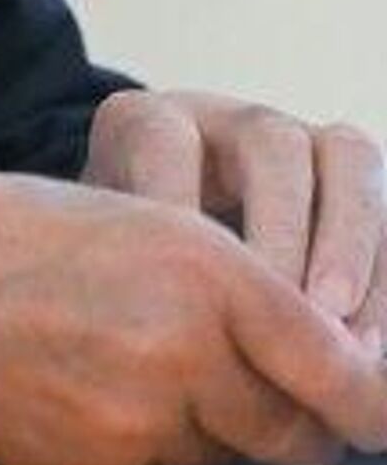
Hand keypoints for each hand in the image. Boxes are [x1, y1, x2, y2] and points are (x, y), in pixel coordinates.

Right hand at [0, 173, 386, 464]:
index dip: (369, 398)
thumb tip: (310, 351)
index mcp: (201, 263)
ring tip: (131, 367)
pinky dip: (147, 446)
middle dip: (294, 423)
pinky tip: (89, 392)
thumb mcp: (126, 219)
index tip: (372, 407)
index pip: (340, 367)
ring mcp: (142, 415)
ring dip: (209, 429)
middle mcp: (185, 343)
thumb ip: (220, 283)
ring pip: (228, 453)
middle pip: (297, 429)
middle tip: (260, 397)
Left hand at [83, 90, 386, 347]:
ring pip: (346, 161)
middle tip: (286, 307)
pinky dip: (381, 275)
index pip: (162, 141)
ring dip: (349, 247)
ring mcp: (301, 143)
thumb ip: (121, 265)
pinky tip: (365, 343)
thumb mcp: (105, 247)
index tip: (185, 278)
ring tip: (336, 330)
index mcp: (151, 121)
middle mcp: (230, 121)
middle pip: (270, 143)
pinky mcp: (353, 183)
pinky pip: (386, 209)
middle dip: (284, 228)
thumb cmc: (128, 254)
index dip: (179, 203)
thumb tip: (155, 318)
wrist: (163, 240)